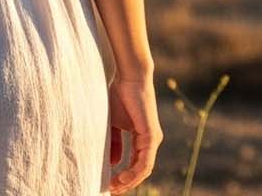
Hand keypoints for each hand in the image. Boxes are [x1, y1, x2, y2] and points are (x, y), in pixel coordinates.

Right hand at [103, 73, 158, 192]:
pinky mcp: (151, 135)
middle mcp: (150, 141)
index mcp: (142, 139)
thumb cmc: (120, 96)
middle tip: (110, 190)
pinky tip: (122, 178)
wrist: (129, 77)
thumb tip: (114, 163)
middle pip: (141, 171)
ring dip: (129, 181)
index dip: (123, 177)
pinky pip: (145, 161)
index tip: (108, 184)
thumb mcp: (113, 125)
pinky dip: (134, 172)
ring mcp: (153, 139)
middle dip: (125, 183)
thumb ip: (114, 143)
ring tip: (114, 187)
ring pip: (144, 169)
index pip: (136, 165)